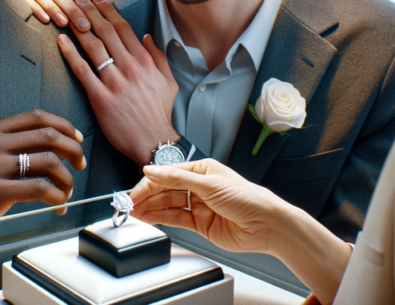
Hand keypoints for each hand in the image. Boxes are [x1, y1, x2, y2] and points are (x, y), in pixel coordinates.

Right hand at [0, 109, 86, 242]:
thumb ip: (13, 146)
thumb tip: (58, 143)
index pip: (37, 117)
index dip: (64, 126)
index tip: (78, 139)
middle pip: (48, 136)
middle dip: (73, 150)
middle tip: (80, 165)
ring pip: (49, 162)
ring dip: (67, 178)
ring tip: (66, 191)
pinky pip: (40, 188)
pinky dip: (57, 197)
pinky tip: (58, 204)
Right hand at [19, 0, 95, 30]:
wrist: (28, 8)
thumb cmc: (56, 7)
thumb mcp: (70, 2)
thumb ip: (82, 0)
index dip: (83, 0)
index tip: (92, 17)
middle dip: (72, 10)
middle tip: (84, 26)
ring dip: (53, 8)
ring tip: (64, 23)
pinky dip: (36, 9)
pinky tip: (45, 20)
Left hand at [56, 0, 178, 165]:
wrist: (153, 141)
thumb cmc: (160, 113)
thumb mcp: (169, 81)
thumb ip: (159, 57)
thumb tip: (147, 37)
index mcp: (145, 61)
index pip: (123, 27)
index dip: (108, 9)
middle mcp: (130, 67)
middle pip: (105, 31)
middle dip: (89, 10)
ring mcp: (114, 81)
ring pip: (93, 46)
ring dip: (79, 26)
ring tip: (67, 11)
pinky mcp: (100, 97)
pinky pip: (82, 70)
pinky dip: (70, 53)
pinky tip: (61, 40)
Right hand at [130, 160, 287, 254]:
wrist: (266, 225)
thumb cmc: (248, 198)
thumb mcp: (209, 184)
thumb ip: (177, 178)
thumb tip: (152, 170)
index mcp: (202, 169)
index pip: (168, 174)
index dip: (149, 182)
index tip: (133, 190)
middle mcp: (199, 186)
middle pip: (165, 190)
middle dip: (145, 196)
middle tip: (127, 203)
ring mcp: (199, 205)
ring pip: (168, 205)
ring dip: (149, 208)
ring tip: (132, 212)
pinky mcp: (200, 223)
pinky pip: (175, 219)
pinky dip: (160, 219)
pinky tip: (147, 218)